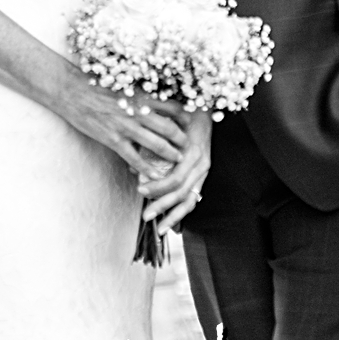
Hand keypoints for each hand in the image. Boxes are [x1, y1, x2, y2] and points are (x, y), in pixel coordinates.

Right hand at [54, 78, 185, 180]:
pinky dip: (147, 168)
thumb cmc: (95, 85)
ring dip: (171, 154)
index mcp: (141, 96)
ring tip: (178, 160)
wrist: (72, 91)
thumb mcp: (123, 83)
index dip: (185, 117)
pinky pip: (135, 158)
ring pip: (157, 144)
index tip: (190, 123)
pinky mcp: (113, 140)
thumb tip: (154, 98)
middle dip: (182, 139)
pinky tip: (154, 175)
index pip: (172, 107)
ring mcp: (126, 127)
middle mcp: (138, 111)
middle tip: (188, 145)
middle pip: (170, 128)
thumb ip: (140, 93)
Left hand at [138, 103, 211, 232]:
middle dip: (162, 205)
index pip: (175, 177)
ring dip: (173, 215)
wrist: (205, 109)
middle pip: (181, 192)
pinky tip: (171, 226)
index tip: (139, 188)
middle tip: (145, 215)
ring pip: (189, 200)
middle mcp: (201, 165)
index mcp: (193, 152)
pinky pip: (194, 199)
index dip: (158, 186)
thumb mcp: (168, 121)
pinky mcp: (203, 176)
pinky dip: (182, 213)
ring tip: (158, 229)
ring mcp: (204, 172)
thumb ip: (152, 140)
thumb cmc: (183, 112)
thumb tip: (133, 164)